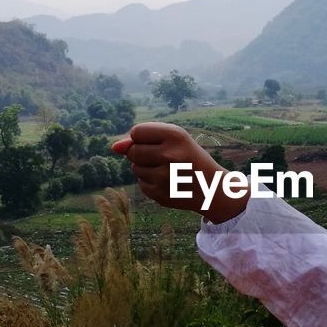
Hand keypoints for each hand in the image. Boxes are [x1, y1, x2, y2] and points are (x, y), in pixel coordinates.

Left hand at [111, 122, 248, 222]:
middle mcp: (170, 155)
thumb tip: (113, 147)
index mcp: (176, 136)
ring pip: (134, 167)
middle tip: (163, 158)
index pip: (136, 132)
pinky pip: (141, 183)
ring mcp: (164, 177)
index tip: (158, 143)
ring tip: (167, 170)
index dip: (142, 138)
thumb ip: (142, 139)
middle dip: (142, 153)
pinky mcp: (159, 194)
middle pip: (132, 151)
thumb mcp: (173, 140)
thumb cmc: (189, 158)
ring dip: (145, 168)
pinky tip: (167, 183)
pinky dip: (150, 182)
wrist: (212, 188)